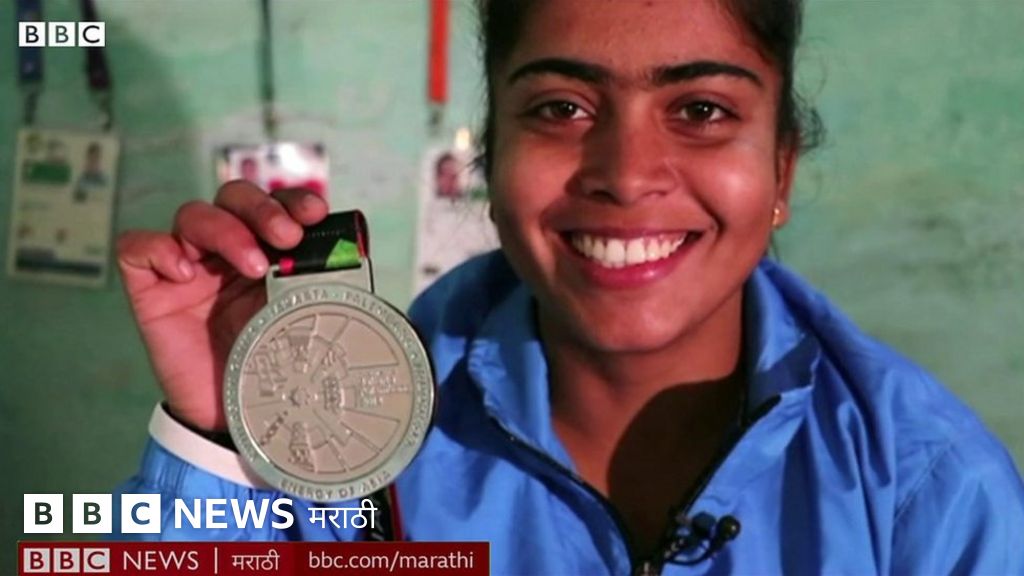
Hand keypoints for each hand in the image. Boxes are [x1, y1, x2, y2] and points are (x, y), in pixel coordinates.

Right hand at [117, 182, 327, 431]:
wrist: (233, 418)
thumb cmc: (267, 365)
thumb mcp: (301, 320)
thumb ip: (319, 285)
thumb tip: (355, 255)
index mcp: (266, 251)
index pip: (274, 204)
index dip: (292, 200)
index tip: (316, 213)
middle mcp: (224, 251)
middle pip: (233, 197)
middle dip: (262, 209)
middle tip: (287, 236)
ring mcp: (186, 267)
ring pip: (193, 215)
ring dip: (226, 230)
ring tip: (253, 265)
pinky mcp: (150, 289)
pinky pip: (137, 247)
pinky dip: (159, 249)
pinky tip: (185, 273)